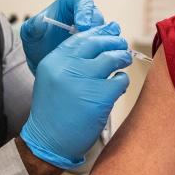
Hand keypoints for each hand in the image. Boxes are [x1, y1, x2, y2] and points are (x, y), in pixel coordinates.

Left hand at [20, 0, 104, 72]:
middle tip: (90, 43)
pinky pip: (109, 46)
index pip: (82, 0)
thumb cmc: (37, 43)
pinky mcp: (100, 44)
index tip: (82, 26)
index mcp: (70, 5)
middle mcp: (85, 15)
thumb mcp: (29, 34)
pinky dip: (106, 53)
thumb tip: (40, 21)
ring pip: (107, 32)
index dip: (85, 11)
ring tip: (95, 54)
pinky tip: (97, 63)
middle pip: (98, 16)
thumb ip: (32, 27)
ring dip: (104, 41)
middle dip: (96, 29)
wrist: (44, 62)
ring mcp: (94, 30)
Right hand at [20, 23, 130, 169]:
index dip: (98, 33)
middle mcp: (67, 68)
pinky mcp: (100, 96)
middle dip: (114, 42)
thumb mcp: (53, 80)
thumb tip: (97, 43)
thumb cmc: (54, 112)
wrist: (49, 142)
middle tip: (121, 44)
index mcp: (53, 61)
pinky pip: (120, 80)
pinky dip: (123, 81)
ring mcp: (83, 81)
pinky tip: (119, 85)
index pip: (80, 38)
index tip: (109, 32)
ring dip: (122, 58)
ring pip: (112, 58)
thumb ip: (69, 62)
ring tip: (124, 61)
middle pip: (97, 43)